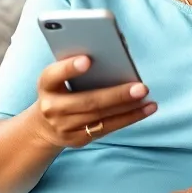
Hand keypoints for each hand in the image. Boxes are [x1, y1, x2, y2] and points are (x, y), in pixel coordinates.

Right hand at [28, 55, 156, 148]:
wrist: (44, 126)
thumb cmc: (61, 91)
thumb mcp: (59, 78)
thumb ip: (77, 66)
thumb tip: (115, 53)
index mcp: (46, 85)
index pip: (54, 75)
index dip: (69, 68)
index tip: (88, 60)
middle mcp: (52, 108)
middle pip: (88, 101)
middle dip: (117, 95)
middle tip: (141, 87)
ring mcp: (64, 127)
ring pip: (101, 117)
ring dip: (129, 108)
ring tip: (147, 98)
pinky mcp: (78, 139)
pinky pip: (107, 128)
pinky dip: (129, 118)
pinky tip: (145, 109)